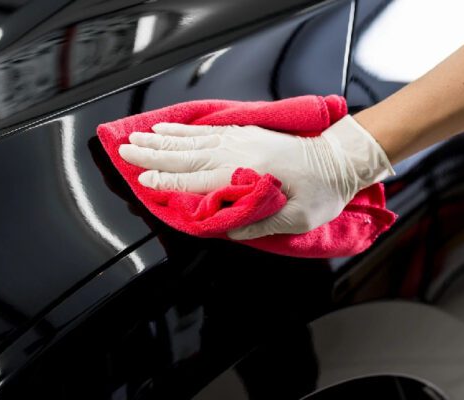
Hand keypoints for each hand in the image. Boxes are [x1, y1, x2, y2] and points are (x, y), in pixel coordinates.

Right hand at [118, 115, 394, 239]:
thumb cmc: (322, 191)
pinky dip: (185, 129)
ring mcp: (241, 139)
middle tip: (123, 151)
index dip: (167, 183)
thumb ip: (258, 223)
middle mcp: (239, 153)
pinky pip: (208, 130)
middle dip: (153, 155)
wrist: (340, 158)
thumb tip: (225, 228)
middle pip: (186, 155)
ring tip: (137, 138)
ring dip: (162, 139)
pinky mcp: (246, 133)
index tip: (141, 182)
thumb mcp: (296, 219)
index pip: (197, 181)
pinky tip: (170, 127)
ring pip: (192, 140)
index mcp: (247, 175)